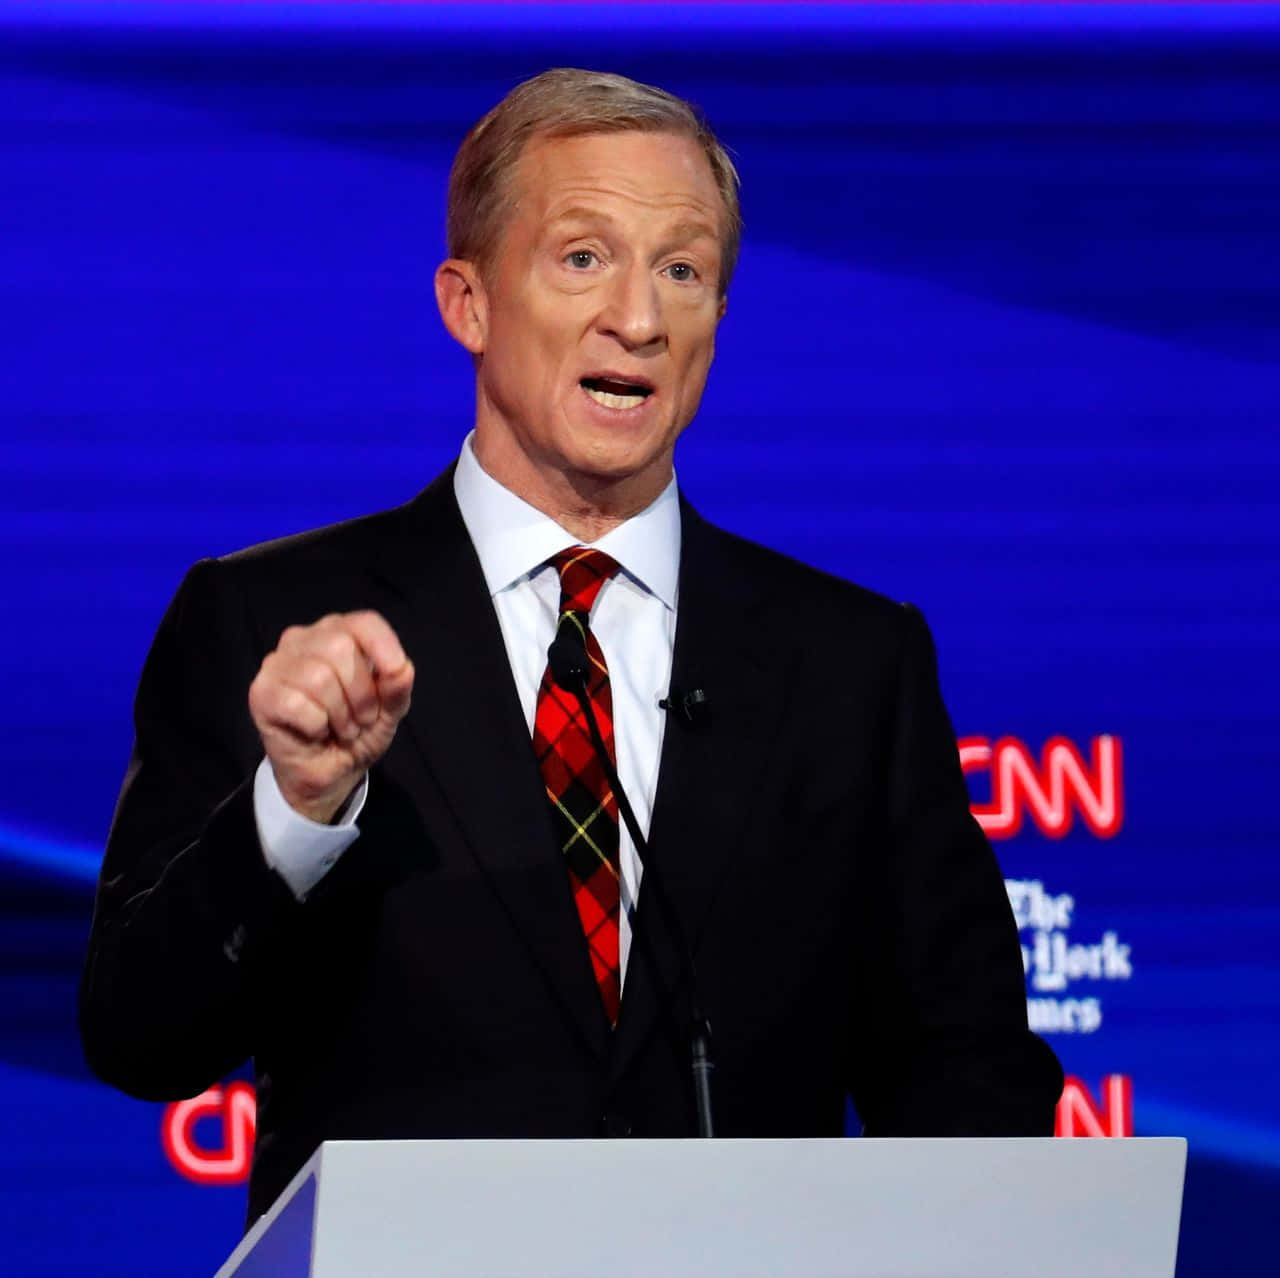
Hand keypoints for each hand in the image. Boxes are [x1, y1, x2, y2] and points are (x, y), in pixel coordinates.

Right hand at [248, 612, 414, 823]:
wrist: (329, 773)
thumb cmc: (357, 730)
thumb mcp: (389, 711)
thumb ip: (397, 688)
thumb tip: (402, 668)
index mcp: (338, 633)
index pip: (363, 622)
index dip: (384, 645)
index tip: (396, 673)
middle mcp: (303, 639)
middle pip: (340, 647)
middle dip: (361, 692)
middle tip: (360, 718)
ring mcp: (277, 664)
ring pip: (318, 677)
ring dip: (339, 714)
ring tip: (340, 727)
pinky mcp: (261, 692)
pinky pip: (297, 703)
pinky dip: (316, 725)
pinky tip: (315, 732)